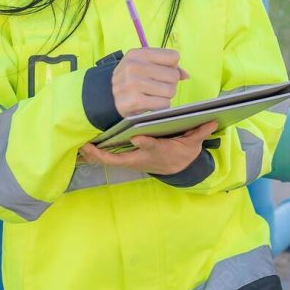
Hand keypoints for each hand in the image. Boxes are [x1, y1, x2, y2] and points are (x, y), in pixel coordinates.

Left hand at [78, 121, 218, 174]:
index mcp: (159, 152)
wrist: (179, 167)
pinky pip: (108, 158)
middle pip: (119, 159)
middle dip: (102, 154)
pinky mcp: (126, 159)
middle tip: (86, 146)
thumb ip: (198, 132)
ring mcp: (132, 160)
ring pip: (110, 160)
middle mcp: (142, 158)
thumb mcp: (191, 143)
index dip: (146, 144)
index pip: (152, 148)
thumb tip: (210, 122)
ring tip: (80, 147)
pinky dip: (96, 154)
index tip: (138, 137)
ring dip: (94, 154)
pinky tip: (84, 147)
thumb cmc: (182, 153)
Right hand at [111, 47, 189, 117]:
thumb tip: (186, 75)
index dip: (172, 66)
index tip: (162, 71)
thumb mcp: (143, 65)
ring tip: (153, 95)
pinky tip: (149, 104)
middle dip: (169, 83)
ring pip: (170, 91)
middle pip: (174, 76)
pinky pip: (164, 104)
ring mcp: (133, 84)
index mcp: (138, 54)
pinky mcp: (134, 101)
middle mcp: (134, 66)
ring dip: (165, 96)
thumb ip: (167, 66)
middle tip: (157, 87)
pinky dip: (160, 106)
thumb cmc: (131, 79)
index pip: (173, 57)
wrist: (106, 96)